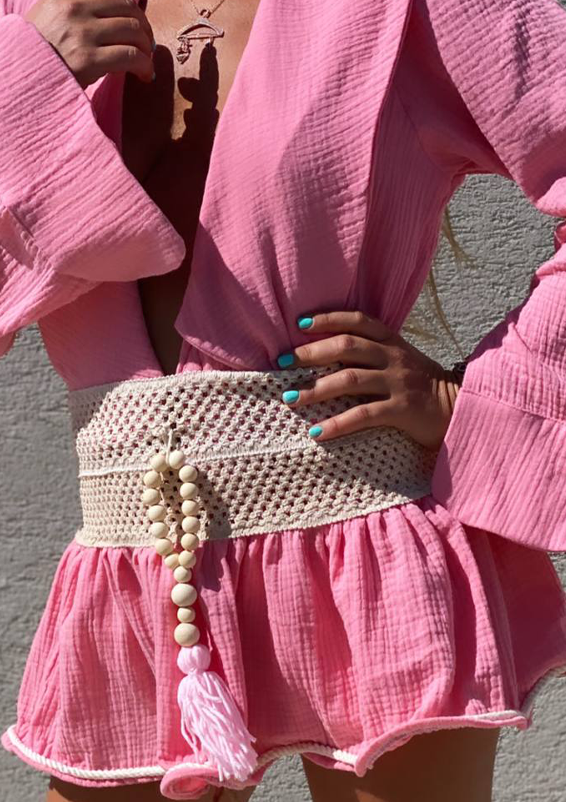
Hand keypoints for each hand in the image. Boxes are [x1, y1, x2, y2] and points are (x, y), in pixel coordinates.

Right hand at [24, 0, 155, 88]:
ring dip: (146, 49)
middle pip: (129, 10)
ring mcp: (82, 33)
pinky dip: (145, 66)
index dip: (131, 9)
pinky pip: (131, 56)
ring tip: (145, 62)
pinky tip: (145, 75)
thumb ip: (78, 8)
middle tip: (146, 45)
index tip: (136, 25)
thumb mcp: (51, 14)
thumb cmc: (40, 51)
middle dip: (144, 29)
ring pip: (134, 32)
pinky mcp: (89, 59)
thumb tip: (117, 13)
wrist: (22, 75)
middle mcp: (75, 7)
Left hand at [276, 311, 460, 450]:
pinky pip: (364, 415)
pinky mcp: (402, 410)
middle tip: (282, 363)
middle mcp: (393, 357)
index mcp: (392, 342)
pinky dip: (337, 423)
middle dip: (310, 354)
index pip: (357, 321)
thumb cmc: (420, 385)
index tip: (300, 324)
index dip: (329, 318)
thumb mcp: (399, 360)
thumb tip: (325, 355)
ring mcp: (398, 383)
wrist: (459, 409)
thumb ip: (371, 353)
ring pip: (350, 380)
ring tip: (290, 399)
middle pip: (346, 346)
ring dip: (316, 390)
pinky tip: (317, 432)